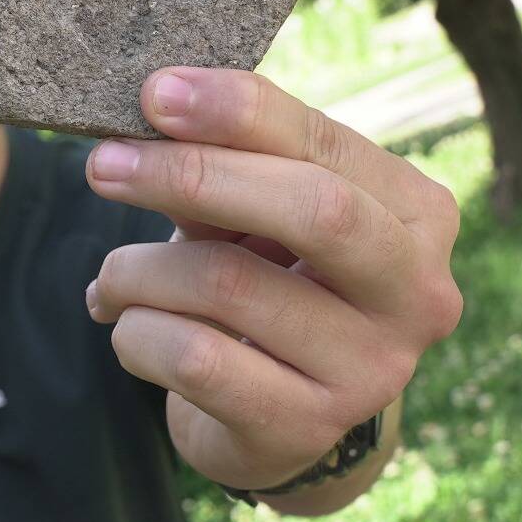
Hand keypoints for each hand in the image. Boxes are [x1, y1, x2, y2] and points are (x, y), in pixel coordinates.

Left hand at [82, 67, 462, 490]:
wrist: (275, 421)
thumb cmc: (266, 288)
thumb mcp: (252, 219)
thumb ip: (222, 165)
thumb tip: (160, 110)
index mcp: (417, 216)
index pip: (327, 143)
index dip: (237, 112)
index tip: (155, 93)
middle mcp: (418, 294)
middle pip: (313, 210)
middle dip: (194, 176)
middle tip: (103, 166)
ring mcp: (373, 371)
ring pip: (229, 286)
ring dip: (138, 271)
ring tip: (112, 278)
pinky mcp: (308, 428)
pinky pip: (196, 360)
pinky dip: (137, 334)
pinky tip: (127, 330)